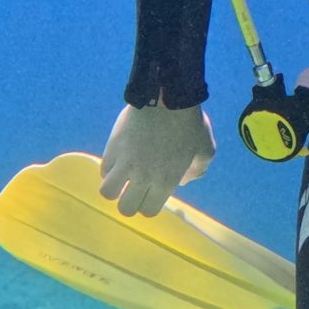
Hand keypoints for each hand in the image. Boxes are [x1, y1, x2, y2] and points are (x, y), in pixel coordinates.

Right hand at [99, 101, 215, 216]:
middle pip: (125, 208)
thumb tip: (183, 180)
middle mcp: (142, 177)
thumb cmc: (189, 122)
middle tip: (135, 187)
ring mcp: (124, 163)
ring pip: (107, 192)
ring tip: (122, 177)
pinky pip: (103, 169)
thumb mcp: (205, 149)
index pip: (149, 211)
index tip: (151, 192)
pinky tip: (119, 159)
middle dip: (129, 201)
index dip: (149, 204)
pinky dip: (109, 168)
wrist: (166, 98)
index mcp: (166, 181)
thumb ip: (197, 170)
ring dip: (114, 187)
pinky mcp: (112, 148)